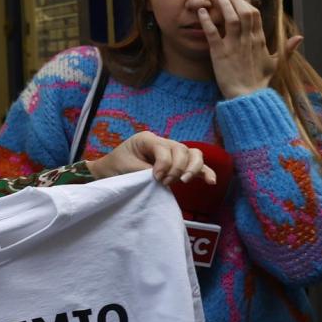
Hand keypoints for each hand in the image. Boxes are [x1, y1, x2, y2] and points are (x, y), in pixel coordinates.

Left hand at [88, 132, 215, 184]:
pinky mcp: (178, 163)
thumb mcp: (127, 167)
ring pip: (193, 154)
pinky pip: (197, 164)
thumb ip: (146, 171)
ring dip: (192, 168)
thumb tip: (164, 178)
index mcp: (147, 138)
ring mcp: (172, 152)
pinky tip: (211, 181)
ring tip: (184, 181)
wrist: (111, 171)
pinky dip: (205, 172)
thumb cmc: (117, 167)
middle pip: (182, 149)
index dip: (163, 164)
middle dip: (177, 168)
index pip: (164, 148)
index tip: (155, 178)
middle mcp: (163, 142)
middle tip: (165, 182)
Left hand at [201, 0, 300, 98]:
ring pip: (231, 19)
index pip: (255, 16)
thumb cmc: (259, 80)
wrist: (247, 96)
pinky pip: (212, 33)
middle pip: (244, 13)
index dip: (246, 4)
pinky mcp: (219, 52)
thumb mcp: (276, 63)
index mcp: (260, 41)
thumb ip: (287, 49)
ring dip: (224, 6)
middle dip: (235, 1)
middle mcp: (248, 40)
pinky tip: (201, 12)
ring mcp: (234, 45)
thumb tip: (300, 37)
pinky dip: (206, 21)